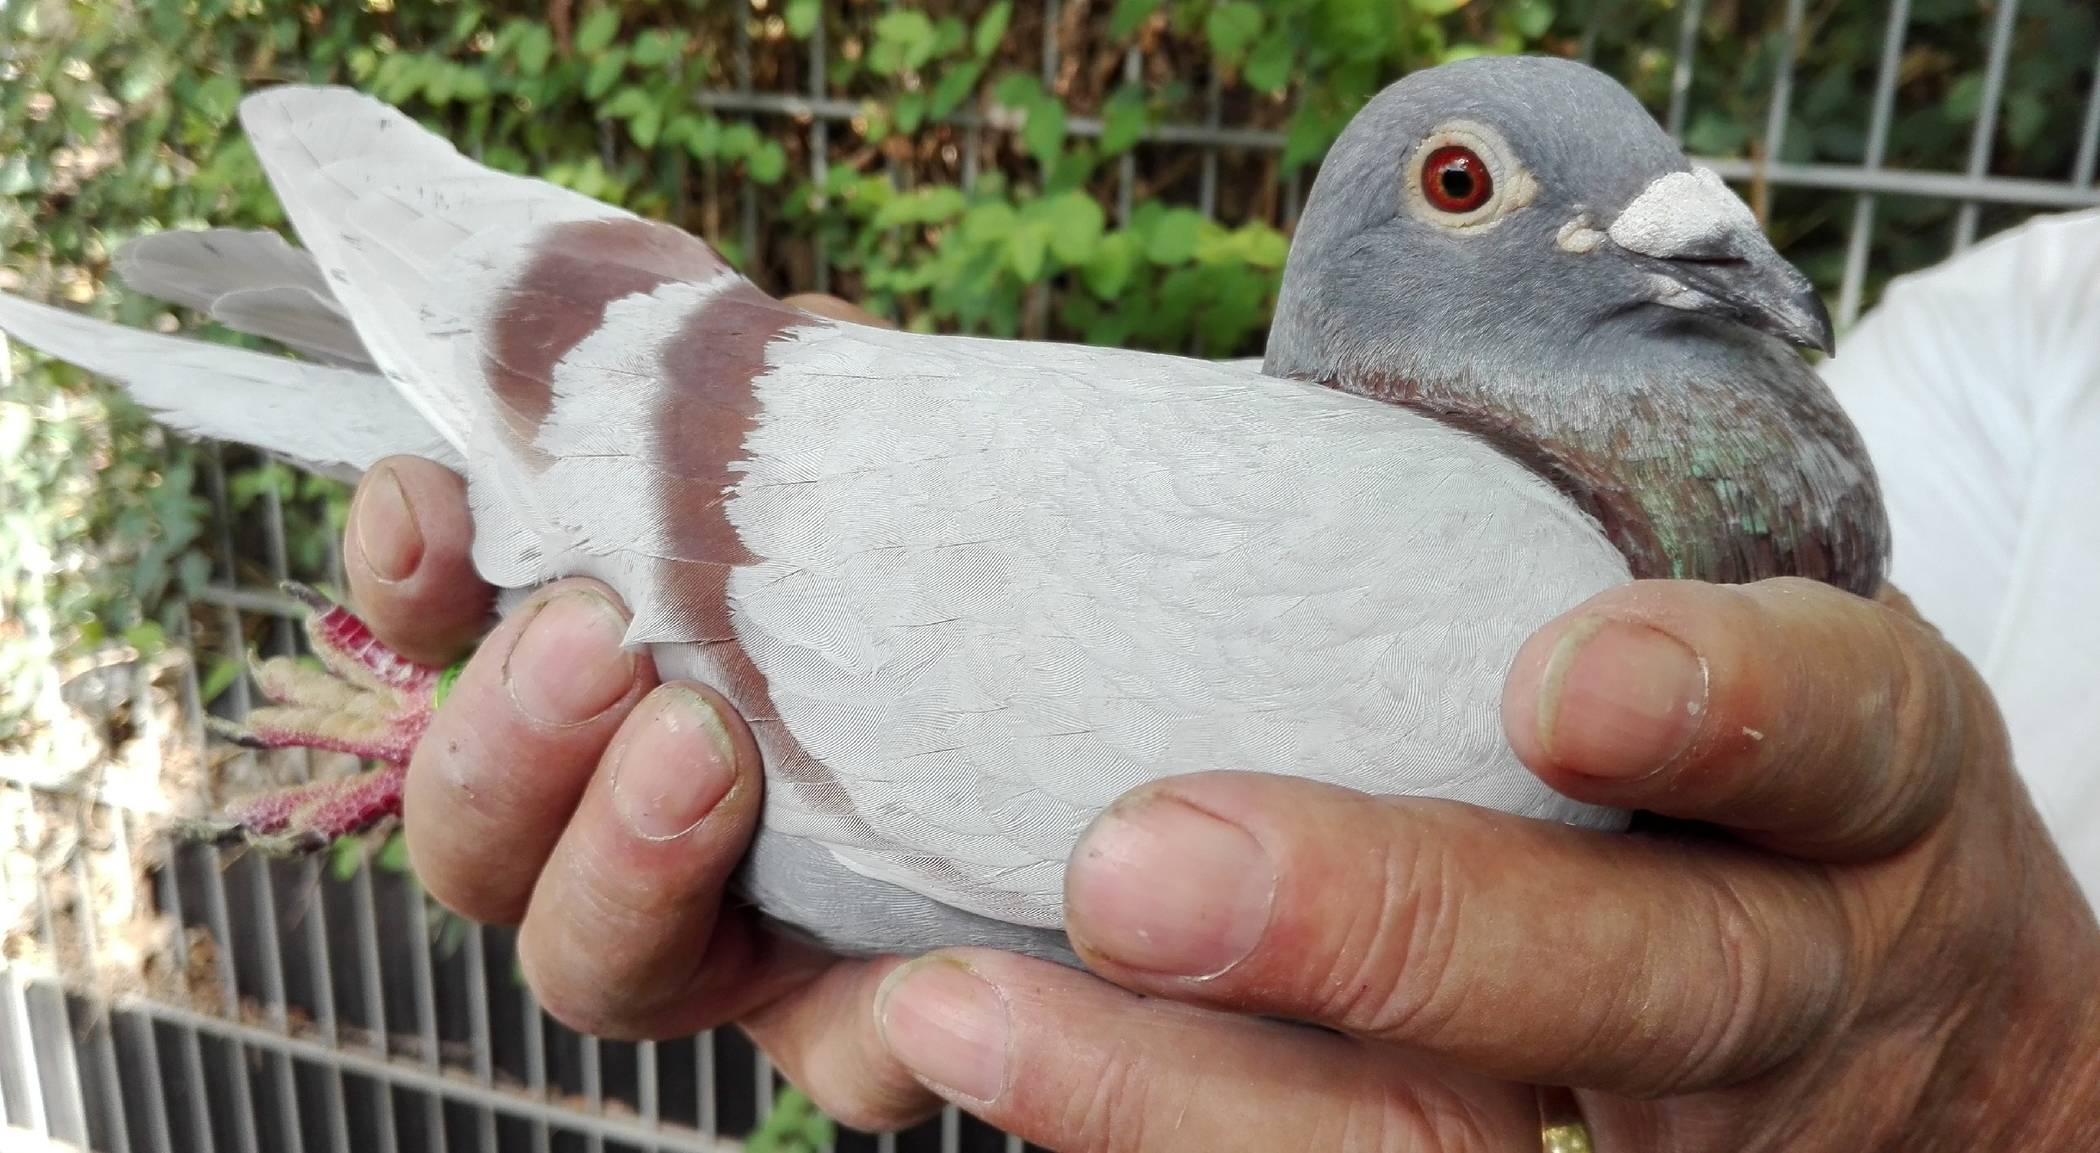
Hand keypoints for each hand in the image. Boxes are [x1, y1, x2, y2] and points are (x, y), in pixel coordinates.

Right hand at [340, 294, 950, 1131]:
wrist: (1108, 693)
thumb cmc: (947, 569)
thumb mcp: (861, 461)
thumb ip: (777, 402)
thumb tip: (742, 341)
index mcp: (592, 688)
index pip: (443, 650)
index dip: (406, 590)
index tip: (429, 501)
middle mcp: (618, 831)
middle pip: (472, 837)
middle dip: (503, 736)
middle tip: (591, 638)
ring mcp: (727, 946)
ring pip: (593, 965)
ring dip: (616, 863)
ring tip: (702, 751)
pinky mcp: (855, 1031)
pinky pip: (835, 1059)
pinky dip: (861, 1023)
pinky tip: (914, 969)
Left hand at [869, 580, 2099, 1150]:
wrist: (1885, 1001)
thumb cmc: (1741, 750)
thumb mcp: (1732, 618)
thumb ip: (1546, 546)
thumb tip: (1216, 422)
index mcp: (1859, 776)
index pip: (1841, 732)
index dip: (1726, 711)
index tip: (1563, 686)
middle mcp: (1786, 962)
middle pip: (1640, 984)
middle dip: (1389, 930)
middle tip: (1132, 869)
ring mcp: (1663, 1117)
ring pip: (1447, 1147)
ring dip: (1189, 1094)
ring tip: (960, 1010)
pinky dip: (1152, 1129)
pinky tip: (992, 1054)